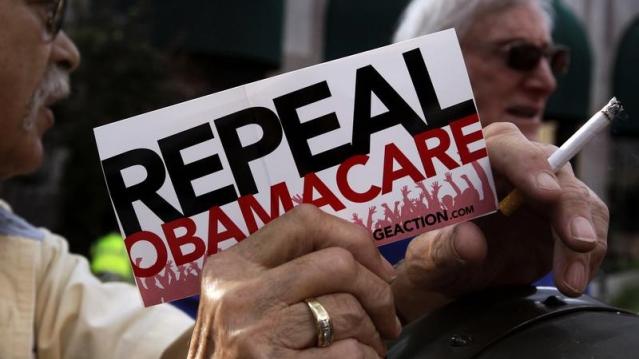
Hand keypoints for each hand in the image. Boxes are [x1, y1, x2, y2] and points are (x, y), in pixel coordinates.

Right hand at [188, 205, 400, 357]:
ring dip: (373, 334)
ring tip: (368, 348)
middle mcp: (237, 294)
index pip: (304, 221)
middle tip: (387, 318)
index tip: (377, 269)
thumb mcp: (243, 303)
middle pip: (337, 263)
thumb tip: (369, 262)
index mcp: (231, 266)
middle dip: (378, 291)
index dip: (355, 238)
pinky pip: (349, 352)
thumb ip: (287, 273)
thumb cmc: (238, 356)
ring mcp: (253, 334)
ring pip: (347, 311)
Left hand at [392, 123, 607, 321]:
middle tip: (578, 241)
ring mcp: (542, 189)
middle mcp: (512, 167)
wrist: (453, 276)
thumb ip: (445, 249)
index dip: (526, 165)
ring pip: (577, 198)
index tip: (546, 192)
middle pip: (551, 168)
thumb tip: (470, 242)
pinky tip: (574, 280)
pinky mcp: (562, 215)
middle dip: (568, 205)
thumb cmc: (434, 256)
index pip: (502, 148)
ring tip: (570, 282)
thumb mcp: (430, 258)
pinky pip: (588, 224)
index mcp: (472, 162)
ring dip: (582, 238)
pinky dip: (588, 255)